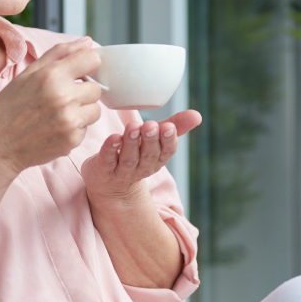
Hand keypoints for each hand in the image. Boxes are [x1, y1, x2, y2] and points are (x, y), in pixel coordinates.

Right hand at [0, 37, 101, 176]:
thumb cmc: (9, 108)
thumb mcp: (27, 74)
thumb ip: (59, 54)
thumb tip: (87, 42)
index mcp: (52, 75)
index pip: (92, 60)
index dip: (87, 65)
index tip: (79, 72)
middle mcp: (64, 97)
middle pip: (96, 88)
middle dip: (83, 91)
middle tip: (61, 98)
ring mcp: (70, 120)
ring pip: (95, 110)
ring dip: (82, 111)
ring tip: (58, 114)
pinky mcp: (72, 140)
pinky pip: (86, 129)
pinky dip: (74, 129)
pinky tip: (54, 128)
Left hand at [81, 110, 201, 201]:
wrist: (109, 186)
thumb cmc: (135, 155)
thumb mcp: (156, 141)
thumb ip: (175, 126)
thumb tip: (197, 115)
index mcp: (157, 160)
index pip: (166, 152)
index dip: (167, 141)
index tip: (168, 127)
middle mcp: (141, 168)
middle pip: (148, 156)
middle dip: (150, 141)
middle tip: (150, 125)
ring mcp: (121, 172)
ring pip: (128, 159)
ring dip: (131, 143)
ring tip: (133, 127)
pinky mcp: (103, 170)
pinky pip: (107, 160)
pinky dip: (110, 149)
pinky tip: (113, 137)